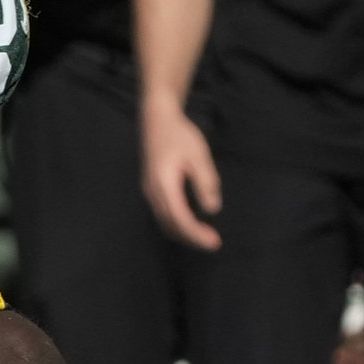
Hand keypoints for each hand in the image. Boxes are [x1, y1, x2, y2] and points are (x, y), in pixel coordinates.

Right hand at [141, 104, 223, 250]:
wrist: (157, 120)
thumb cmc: (180, 136)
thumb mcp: (199, 156)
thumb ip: (205, 183)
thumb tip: (212, 209)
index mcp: (164, 185)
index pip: (180, 219)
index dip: (197, 234)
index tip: (214, 242)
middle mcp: (152, 192)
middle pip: (170, 225)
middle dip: (191, 238)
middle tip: (213, 242)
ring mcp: (149, 191)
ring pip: (164, 222)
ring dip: (184, 233)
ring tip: (204, 235)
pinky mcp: (150, 189)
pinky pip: (162, 214)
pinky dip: (177, 224)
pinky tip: (191, 222)